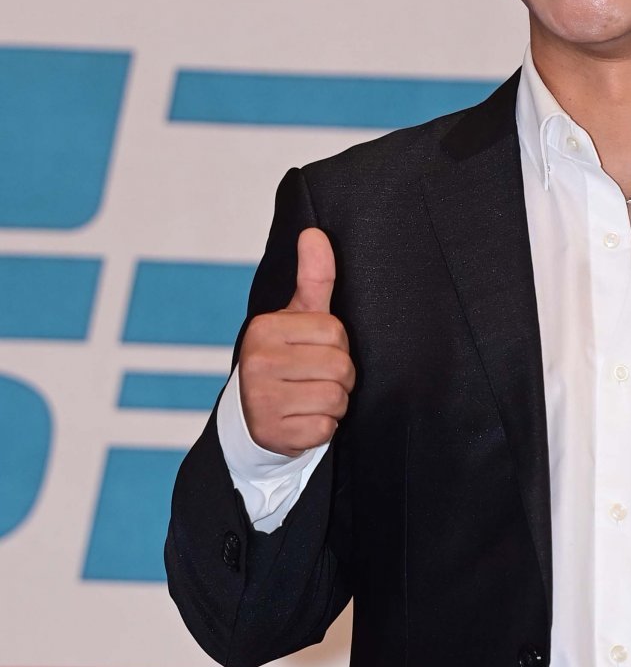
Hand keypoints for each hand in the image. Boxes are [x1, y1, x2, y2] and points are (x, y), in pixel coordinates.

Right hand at [238, 228, 355, 456]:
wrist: (253, 416)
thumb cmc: (285, 359)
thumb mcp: (297, 317)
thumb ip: (313, 277)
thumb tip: (315, 233)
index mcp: (264, 328)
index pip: (335, 331)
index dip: (337, 345)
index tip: (315, 352)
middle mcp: (256, 361)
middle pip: (340, 366)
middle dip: (339, 376)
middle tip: (315, 379)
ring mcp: (261, 400)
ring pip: (336, 398)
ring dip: (334, 403)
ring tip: (309, 399)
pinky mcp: (272, 433)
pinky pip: (325, 429)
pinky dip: (322, 428)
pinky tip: (302, 420)